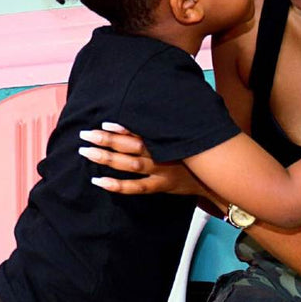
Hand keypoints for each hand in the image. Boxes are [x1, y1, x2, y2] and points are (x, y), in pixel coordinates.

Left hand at [78, 123, 202, 195]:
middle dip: (106, 140)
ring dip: (107, 158)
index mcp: (166, 139)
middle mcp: (162, 154)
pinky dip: (116, 185)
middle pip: (130, 146)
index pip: (140, 132)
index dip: (122, 128)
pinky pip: (135, 187)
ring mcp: (160, 172)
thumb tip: (149, 114)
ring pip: (129, 165)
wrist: (215, 178)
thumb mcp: (187, 134)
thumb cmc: (197, 153)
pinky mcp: (160, 187)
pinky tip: (98, 181)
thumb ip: (167, 127)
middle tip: (85, 135)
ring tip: (86, 152)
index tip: (104, 122)